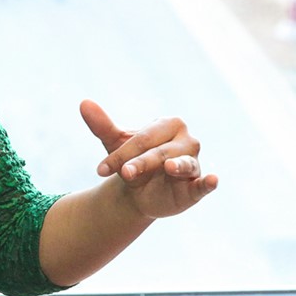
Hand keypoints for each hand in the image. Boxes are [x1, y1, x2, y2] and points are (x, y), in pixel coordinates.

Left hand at [80, 99, 217, 219]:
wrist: (140, 192)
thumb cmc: (132, 161)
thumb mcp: (116, 145)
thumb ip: (102, 125)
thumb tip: (83, 103)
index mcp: (170, 124)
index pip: (144, 138)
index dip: (122, 154)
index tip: (100, 170)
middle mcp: (187, 140)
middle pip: (161, 152)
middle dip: (140, 163)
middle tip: (123, 174)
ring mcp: (194, 162)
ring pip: (182, 165)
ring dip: (175, 167)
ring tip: (168, 167)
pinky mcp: (197, 185)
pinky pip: (204, 183)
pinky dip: (209, 182)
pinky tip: (212, 179)